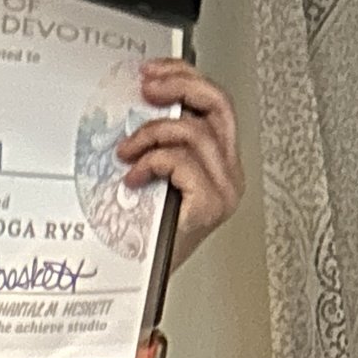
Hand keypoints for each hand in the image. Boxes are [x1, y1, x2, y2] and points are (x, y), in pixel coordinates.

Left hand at [118, 64, 242, 267]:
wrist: (143, 287)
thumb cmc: (148, 239)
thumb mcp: (154, 178)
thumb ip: (159, 144)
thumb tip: (138, 104)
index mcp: (220, 163)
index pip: (213, 102)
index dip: (185, 77)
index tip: (152, 71)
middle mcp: (229, 174)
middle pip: (216, 104)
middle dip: (177, 86)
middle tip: (145, 87)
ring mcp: (224, 190)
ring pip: (195, 131)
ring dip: (152, 134)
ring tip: (127, 151)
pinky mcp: (210, 205)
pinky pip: (183, 161)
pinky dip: (154, 160)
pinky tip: (135, 175)